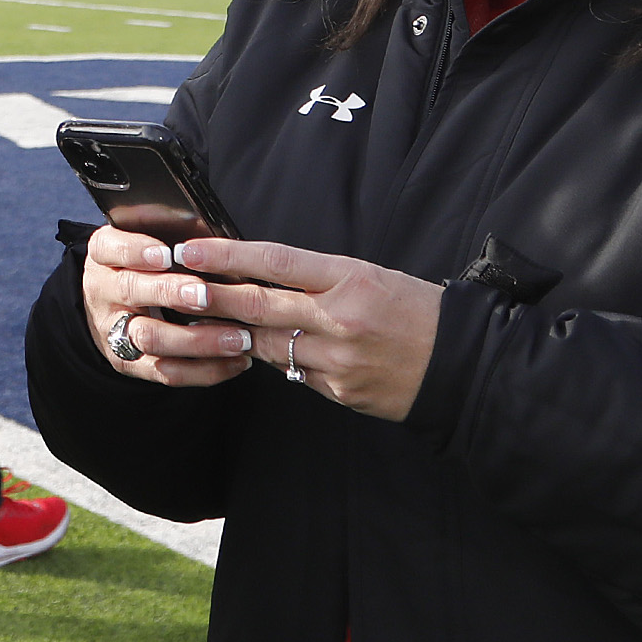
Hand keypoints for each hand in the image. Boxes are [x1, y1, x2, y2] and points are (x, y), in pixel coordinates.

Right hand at [82, 226, 253, 390]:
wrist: (112, 308)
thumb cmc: (144, 266)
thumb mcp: (144, 243)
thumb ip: (169, 235)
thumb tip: (211, 229)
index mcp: (104, 256)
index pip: (109, 248)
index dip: (136, 251)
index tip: (167, 254)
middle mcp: (103, 292)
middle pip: (130, 291)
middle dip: (170, 293)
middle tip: (206, 294)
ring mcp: (114, 331)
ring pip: (150, 338)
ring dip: (197, 339)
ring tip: (239, 338)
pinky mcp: (132, 364)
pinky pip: (167, 372)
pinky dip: (206, 369)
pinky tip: (238, 361)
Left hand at [146, 236, 441, 420]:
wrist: (466, 367)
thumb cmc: (419, 312)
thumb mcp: (373, 276)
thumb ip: (319, 277)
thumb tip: (264, 274)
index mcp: (351, 280)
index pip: (275, 262)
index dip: (228, 255)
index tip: (192, 250)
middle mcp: (340, 319)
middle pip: (259, 305)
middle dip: (211, 296)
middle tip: (175, 286)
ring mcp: (338, 360)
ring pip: (267, 342)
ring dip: (234, 331)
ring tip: (202, 318)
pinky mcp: (340, 391)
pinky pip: (293, 372)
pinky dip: (275, 358)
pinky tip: (259, 349)